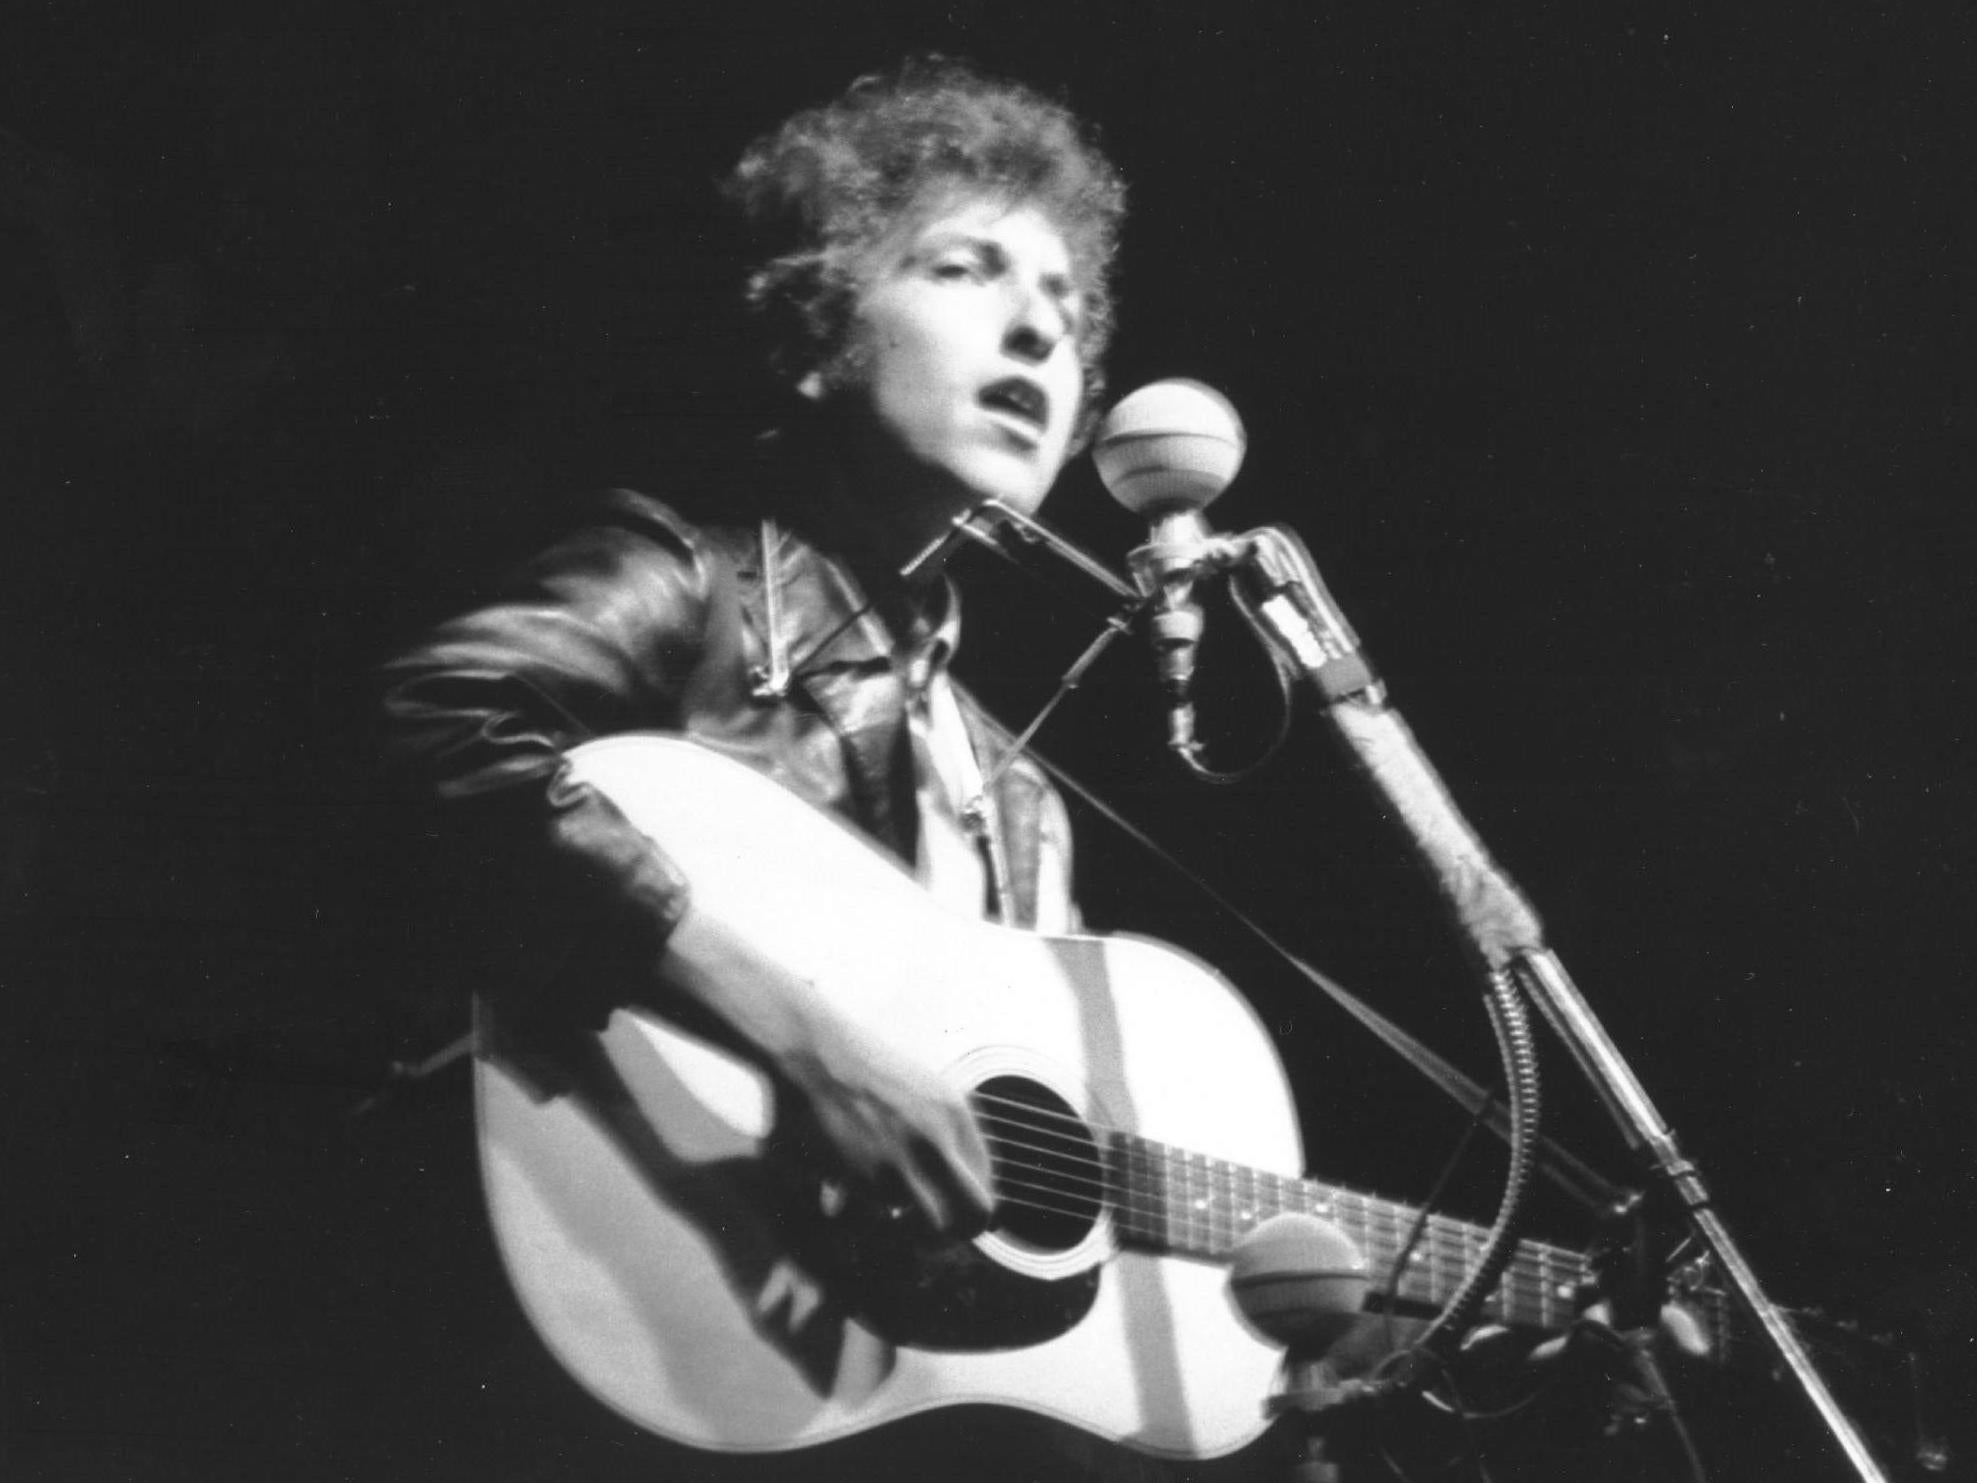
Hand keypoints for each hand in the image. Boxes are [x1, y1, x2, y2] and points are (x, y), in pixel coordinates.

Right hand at [655, 904, 995, 1236]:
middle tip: (920, 1236)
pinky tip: (838, 1206)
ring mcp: (903, 1158)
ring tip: (876, 1222)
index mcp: (956, 1114)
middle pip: (973, 1216)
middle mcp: (938, 1138)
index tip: (941, 1217)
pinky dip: (860, 1222)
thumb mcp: (920, 1087)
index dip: (965, 1212)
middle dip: (951, 1236)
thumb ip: (944, 1130)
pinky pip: (876, 1219)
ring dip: (904, 1236)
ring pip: (928, 1227)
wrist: (808, 1046)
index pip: (986, 1184)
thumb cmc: (855, 1065)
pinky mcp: (864, 1172)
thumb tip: (956, 1185)